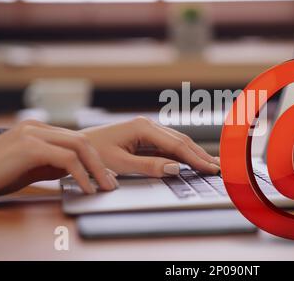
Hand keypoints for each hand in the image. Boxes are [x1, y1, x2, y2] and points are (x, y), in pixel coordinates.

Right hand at [0, 120, 117, 195]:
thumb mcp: (30, 168)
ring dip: (95, 168)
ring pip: (78, 146)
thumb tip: (78, 171)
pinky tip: (86, 188)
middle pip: (81, 140)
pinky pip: (66, 159)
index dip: (94, 158)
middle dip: (100, 162)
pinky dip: (81, 174)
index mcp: (38, 129)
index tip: (105, 175)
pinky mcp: (30, 146)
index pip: (75, 139)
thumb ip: (52, 164)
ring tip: (104, 186)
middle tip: (110, 182)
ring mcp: (33, 133)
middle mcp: (37, 126)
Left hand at [80, 117, 219, 176]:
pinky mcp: (144, 137)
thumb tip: (175, 168)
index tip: (210, 168)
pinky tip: (190, 161)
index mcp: (143, 128)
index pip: (177, 145)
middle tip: (217, 167)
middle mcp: (148, 125)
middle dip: (199, 155)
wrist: (75, 147)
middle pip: (181, 141)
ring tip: (209, 164)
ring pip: (176, 142)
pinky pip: (167, 146)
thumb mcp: (120, 163)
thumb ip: (149, 166)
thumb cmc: (93, 153)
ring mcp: (147, 130)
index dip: (195, 158)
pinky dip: (181, 154)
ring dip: (193, 154)